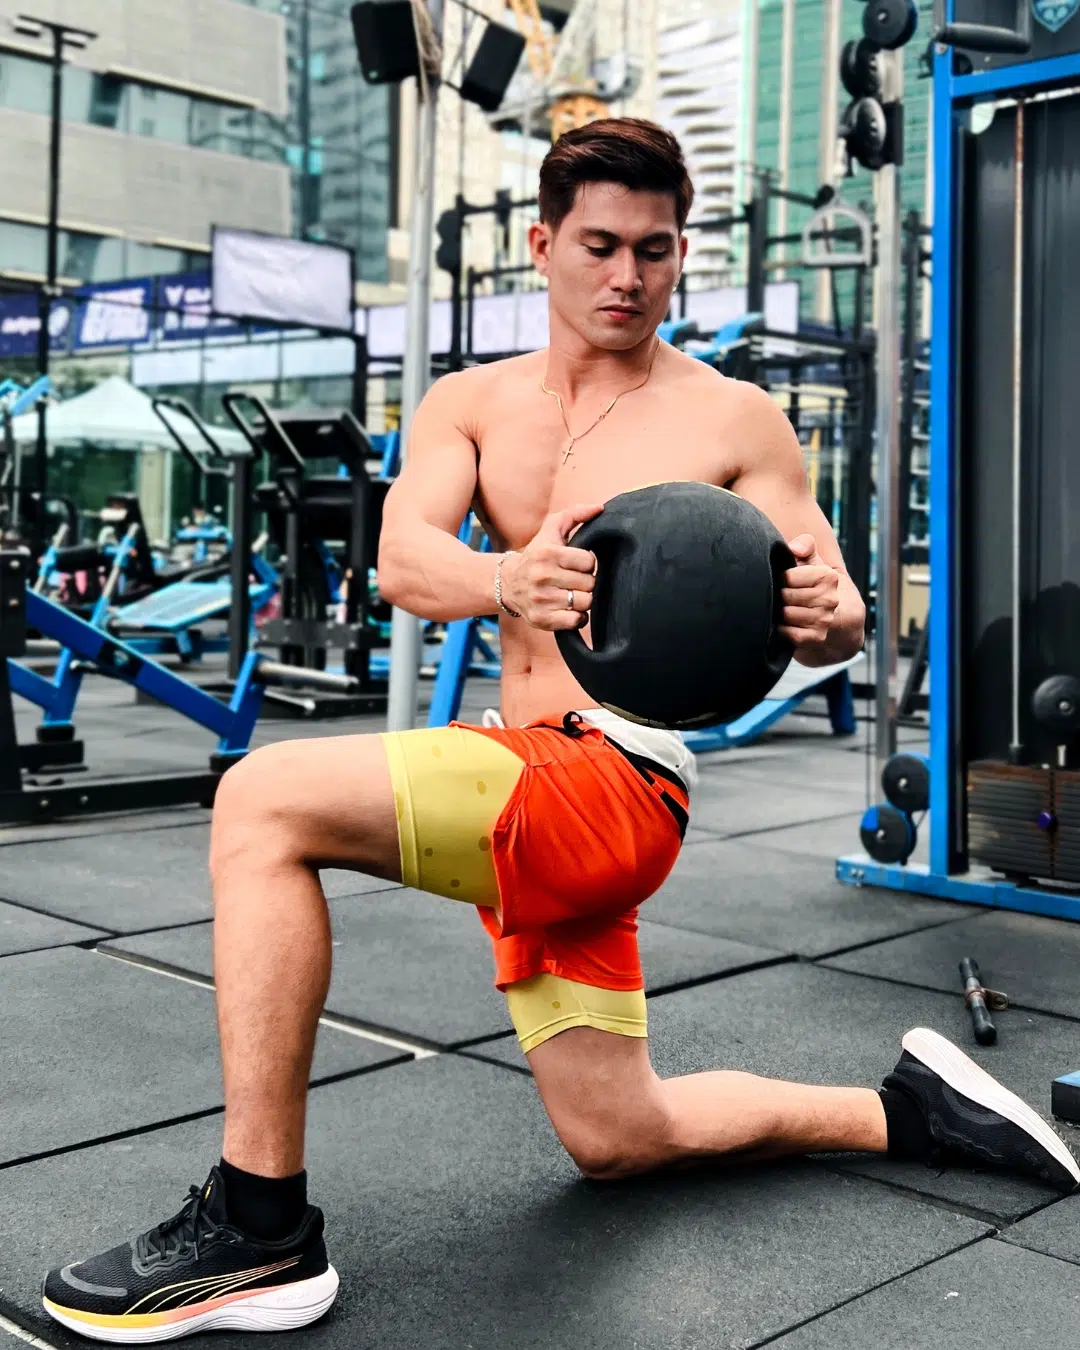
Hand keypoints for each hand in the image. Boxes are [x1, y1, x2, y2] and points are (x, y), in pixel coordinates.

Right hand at [501, 502, 602, 630]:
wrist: (508, 583)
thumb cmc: (537, 555)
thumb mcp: (551, 530)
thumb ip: (575, 515)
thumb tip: (600, 508)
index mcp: (547, 553)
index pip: (588, 561)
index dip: (587, 563)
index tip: (578, 565)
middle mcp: (542, 576)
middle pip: (589, 583)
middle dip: (586, 582)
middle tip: (575, 580)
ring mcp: (541, 600)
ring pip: (585, 603)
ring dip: (583, 600)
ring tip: (572, 594)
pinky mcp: (541, 619)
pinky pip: (575, 621)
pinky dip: (577, 617)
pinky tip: (569, 609)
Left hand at [779, 533, 840, 650]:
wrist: (841, 624)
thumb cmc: (819, 589)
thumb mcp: (816, 565)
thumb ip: (806, 548)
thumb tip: (795, 548)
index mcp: (828, 577)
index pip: (788, 577)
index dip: (781, 579)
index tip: (784, 582)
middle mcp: (829, 599)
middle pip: (785, 596)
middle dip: (779, 596)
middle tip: (782, 598)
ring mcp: (824, 620)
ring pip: (785, 614)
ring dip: (779, 613)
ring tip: (784, 610)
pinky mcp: (816, 638)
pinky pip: (786, 632)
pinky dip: (782, 629)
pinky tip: (786, 624)